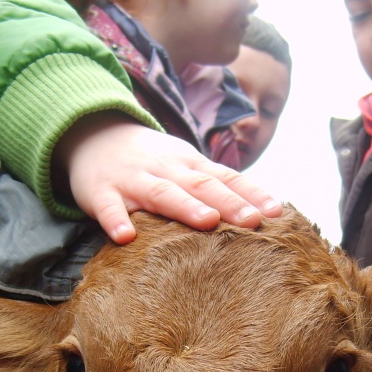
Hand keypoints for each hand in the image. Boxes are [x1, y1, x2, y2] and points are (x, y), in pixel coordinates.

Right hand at [54, 113, 281, 243]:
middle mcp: (167, 169)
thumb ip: (217, 187)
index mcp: (190, 164)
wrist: (95, 134)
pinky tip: (126, 237)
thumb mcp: (186, 166)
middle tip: (252, 221)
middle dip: (228, 203)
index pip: (226, 178)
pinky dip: (115, 220)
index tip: (276, 213)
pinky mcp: (100, 192)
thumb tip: (262, 212)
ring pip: (161, 193)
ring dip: (185, 207)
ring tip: (207, 222)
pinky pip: (108, 208)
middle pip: (201, 185)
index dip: (251, 194)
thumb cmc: (151, 161)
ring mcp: (133, 179)